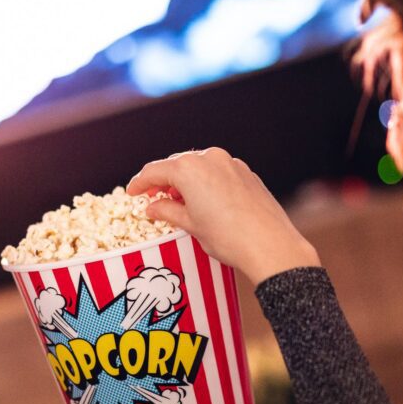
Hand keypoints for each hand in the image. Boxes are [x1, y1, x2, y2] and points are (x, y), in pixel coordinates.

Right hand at [127, 148, 320, 284]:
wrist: (270, 245)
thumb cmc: (228, 237)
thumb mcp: (191, 225)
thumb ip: (168, 211)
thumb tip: (153, 207)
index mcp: (189, 169)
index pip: (155, 171)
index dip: (140, 183)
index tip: (132, 192)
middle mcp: (209, 158)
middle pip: (177, 165)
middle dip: (163, 181)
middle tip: (153, 197)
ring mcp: (231, 164)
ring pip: (199, 167)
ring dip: (185, 181)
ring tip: (178, 201)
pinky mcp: (247, 173)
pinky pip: (218, 172)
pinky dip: (206, 182)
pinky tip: (204, 200)